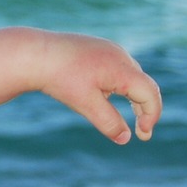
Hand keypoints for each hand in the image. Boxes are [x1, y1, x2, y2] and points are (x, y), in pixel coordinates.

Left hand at [38, 33, 161, 143]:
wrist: (34, 54)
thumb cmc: (60, 78)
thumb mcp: (84, 103)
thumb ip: (108, 121)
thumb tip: (125, 139)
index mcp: (122, 68)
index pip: (150, 93)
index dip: (152, 114)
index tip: (143, 135)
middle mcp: (120, 55)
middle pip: (142, 84)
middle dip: (144, 109)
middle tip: (141, 132)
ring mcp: (109, 49)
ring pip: (129, 76)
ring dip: (131, 97)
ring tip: (129, 117)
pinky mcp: (97, 47)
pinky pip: (115, 68)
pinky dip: (116, 85)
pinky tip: (100, 93)